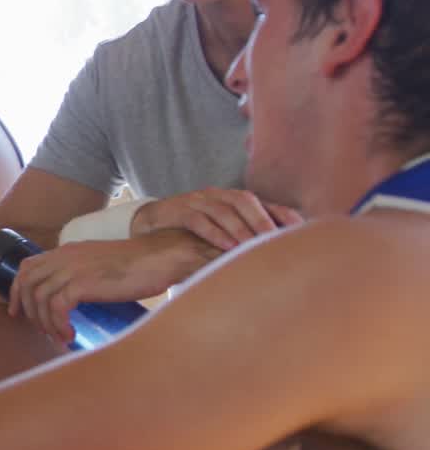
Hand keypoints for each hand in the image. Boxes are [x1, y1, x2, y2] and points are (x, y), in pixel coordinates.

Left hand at [7, 232, 219, 343]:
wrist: (160, 258)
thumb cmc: (136, 266)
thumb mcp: (100, 264)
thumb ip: (82, 274)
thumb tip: (72, 300)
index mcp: (66, 251)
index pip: (27, 267)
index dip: (18, 290)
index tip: (19, 312)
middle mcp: (65, 257)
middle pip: (28, 283)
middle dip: (28, 310)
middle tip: (42, 330)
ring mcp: (73, 268)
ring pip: (40, 297)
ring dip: (46, 322)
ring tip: (61, 336)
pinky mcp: (84, 282)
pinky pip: (57, 306)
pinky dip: (58, 324)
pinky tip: (69, 335)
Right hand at [130, 188, 302, 250]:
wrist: (151, 223)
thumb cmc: (190, 232)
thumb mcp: (219, 231)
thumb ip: (243, 237)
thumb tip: (276, 254)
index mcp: (229, 199)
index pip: (261, 201)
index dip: (280, 212)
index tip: (299, 228)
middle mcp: (216, 195)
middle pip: (244, 200)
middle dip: (261, 220)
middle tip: (275, 240)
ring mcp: (196, 201)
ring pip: (222, 209)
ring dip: (239, 228)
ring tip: (251, 246)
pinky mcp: (177, 210)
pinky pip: (197, 219)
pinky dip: (213, 232)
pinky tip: (225, 245)